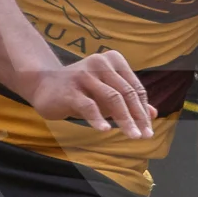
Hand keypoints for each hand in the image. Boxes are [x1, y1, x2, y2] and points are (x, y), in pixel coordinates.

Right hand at [29, 50, 155, 137]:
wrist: (44, 85)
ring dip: (125, 120)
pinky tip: (105, 130)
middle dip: (138, 116)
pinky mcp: (70, 90)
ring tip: (133, 136)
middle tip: (145, 135)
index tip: (148, 129)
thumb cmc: (81, 90)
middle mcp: (101, 64)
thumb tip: (154, 114)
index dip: (143, 109)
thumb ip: (129, 101)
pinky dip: (98, 119)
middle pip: (126, 93)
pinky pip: (88, 106)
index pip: (135, 87)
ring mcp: (84, 76)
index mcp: (113, 60)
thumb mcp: (107, 93)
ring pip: (112, 99)